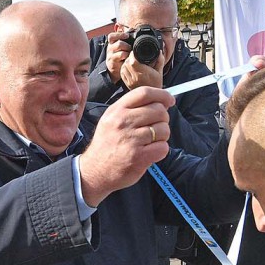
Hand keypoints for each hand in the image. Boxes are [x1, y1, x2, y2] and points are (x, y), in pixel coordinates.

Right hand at [77, 86, 172, 205]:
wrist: (95, 171)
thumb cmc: (106, 145)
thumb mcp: (110, 120)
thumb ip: (131, 108)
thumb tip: (160, 102)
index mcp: (117, 110)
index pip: (144, 93)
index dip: (162, 95)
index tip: (169, 100)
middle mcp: (123, 122)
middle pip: (158, 110)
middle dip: (163, 119)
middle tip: (156, 127)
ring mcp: (131, 139)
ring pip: (163, 129)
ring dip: (162, 136)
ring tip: (150, 142)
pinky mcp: (139, 157)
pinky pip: (163, 147)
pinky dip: (160, 150)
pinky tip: (150, 152)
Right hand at [105, 29, 130, 84]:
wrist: (115, 68)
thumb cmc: (120, 56)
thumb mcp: (121, 47)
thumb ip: (124, 39)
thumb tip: (131, 29)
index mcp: (112, 43)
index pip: (111, 36)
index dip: (119, 35)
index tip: (127, 35)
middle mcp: (110, 48)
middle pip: (118, 44)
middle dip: (127, 45)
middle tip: (130, 48)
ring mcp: (110, 56)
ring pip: (120, 51)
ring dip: (127, 51)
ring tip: (130, 53)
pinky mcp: (112, 63)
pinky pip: (121, 58)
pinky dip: (126, 57)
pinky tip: (128, 58)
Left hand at [120, 46, 166, 90]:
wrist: (152, 98)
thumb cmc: (156, 85)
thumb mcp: (160, 72)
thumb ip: (159, 61)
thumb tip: (159, 52)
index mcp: (144, 73)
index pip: (133, 61)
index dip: (133, 55)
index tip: (136, 52)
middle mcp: (135, 77)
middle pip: (127, 63)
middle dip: (129, 57)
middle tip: (134, 56)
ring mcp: (130, 81)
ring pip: (123, 67)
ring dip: (126, 62)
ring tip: (131, 61)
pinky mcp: (127, 83)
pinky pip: (122, 73)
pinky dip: (124, 68)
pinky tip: (129, 67)